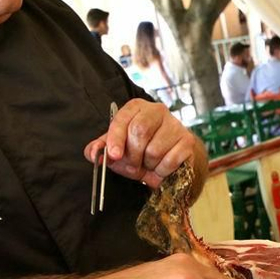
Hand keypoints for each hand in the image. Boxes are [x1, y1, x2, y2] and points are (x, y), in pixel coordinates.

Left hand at [83, 99, 200, 188]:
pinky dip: (162, 171)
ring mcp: (175, 125)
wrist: (171, 160)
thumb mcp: (118, 149)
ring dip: (148, 164)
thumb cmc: (141, 151)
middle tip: (133, 165)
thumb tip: (92, 152)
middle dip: (133, 154)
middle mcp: (158, 111)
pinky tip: (161, 168)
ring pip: (155, 149)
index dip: (116, 138)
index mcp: (137, 107)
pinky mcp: (187, 141)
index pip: (124, 119)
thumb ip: (102, 148)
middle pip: (140, 130)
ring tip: (149, 164)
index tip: (114, 155)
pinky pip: (170, 161)